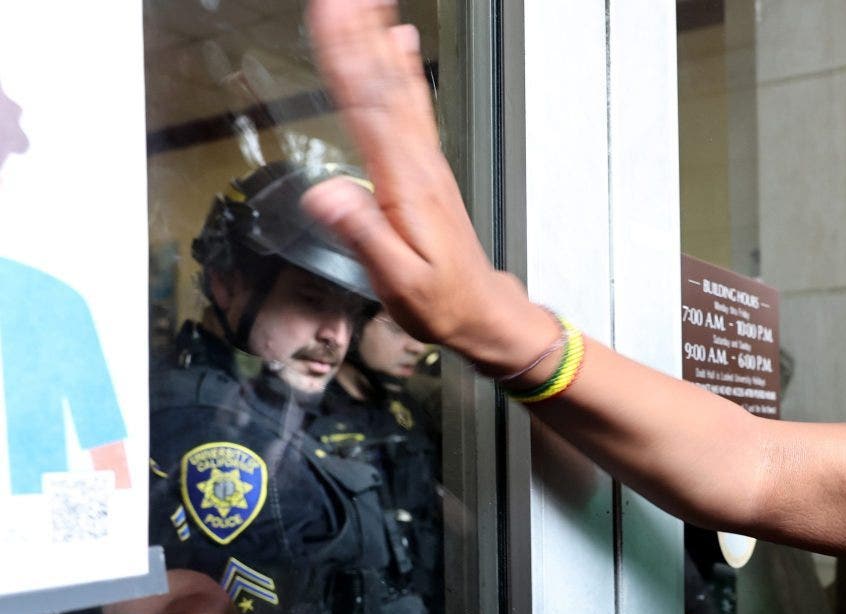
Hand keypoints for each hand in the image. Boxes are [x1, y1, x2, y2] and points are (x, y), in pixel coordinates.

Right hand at [303, 0, 557, 374]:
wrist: (480, 310)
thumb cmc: (439, 300)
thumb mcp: (398, 281)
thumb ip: (363, 234)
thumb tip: (325, 192)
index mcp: (405, 184)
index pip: (369, 107)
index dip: (347, 58)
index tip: (329, 15)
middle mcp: (417, 162)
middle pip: (383, 86)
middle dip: (359, 35)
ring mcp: (424, 161)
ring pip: (398, 88)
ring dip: (379, 40)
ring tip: (367, 0)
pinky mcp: (425, 167)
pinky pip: (411, 105)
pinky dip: (403, 68)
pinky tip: (401, 43)